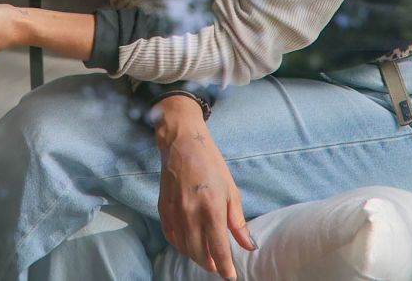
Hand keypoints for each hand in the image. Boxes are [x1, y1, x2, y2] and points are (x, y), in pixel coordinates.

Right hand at [156, 107, 257, 279]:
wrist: (183, 143)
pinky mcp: (163, 208)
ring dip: (196, 257)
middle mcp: (191, 213)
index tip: (231, 276)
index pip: (218, 248)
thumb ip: (238, 222)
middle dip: (210, 264)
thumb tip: (248, 245)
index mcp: (212, 208)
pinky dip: (180, 245)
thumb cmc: (211, 164)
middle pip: (199, 252)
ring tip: (206, 258)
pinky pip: (171, 236)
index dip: (225, 266)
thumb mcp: (231, 191)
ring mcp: (175, 211)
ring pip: (184, 247)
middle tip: (219, 266)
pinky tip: (188, 245)